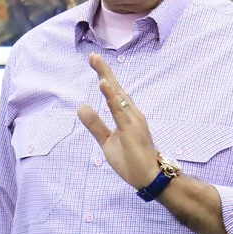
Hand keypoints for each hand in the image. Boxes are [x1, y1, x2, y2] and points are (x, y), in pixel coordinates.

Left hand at [77, 53, 159, 188]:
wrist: (150, 177)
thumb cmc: (132, 160)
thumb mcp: (107, 141)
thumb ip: (95, 124)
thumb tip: (81, 107)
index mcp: (127, 115)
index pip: (114, 92)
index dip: (104, 76)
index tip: (94, 61)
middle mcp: (133, 114)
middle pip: (116, 89)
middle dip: (104, 71)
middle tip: (93, 56)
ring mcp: (133, 121)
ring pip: (118, 96)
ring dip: (107, 79)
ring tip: (97, 64)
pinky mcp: (130, 130)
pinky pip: (119, 111)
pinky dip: (111, 97)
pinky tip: (104, 85)